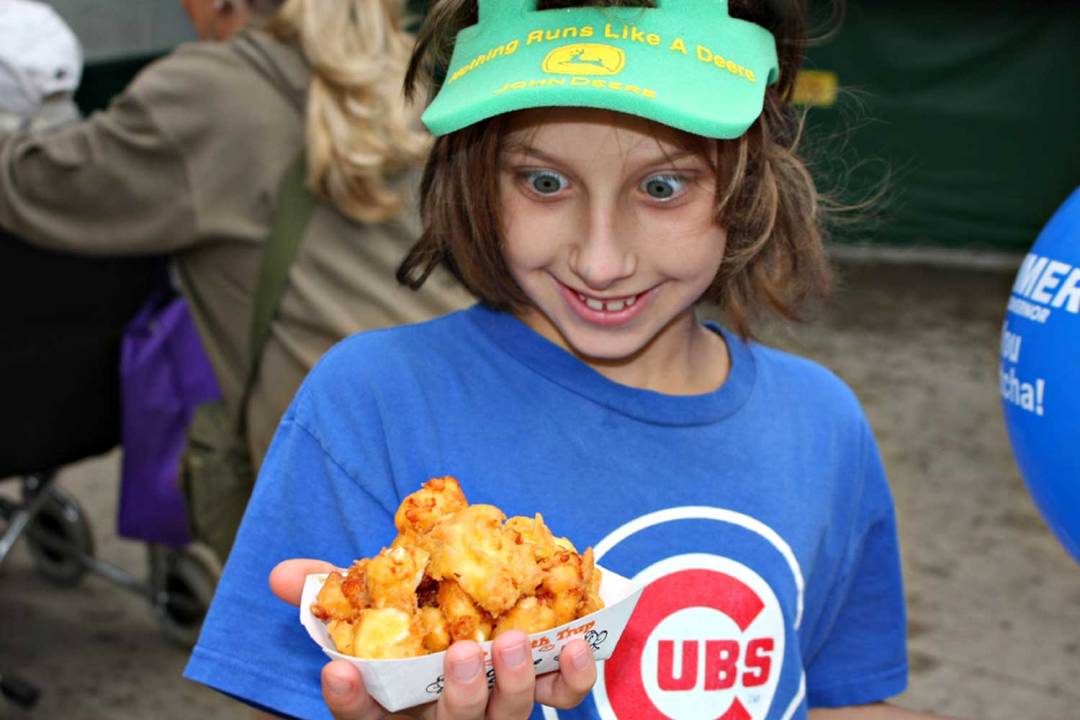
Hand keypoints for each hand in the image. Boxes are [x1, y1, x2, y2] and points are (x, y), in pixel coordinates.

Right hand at [269, 559, 597, 718]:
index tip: (336, 672)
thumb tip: (284, 573)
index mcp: (399, 703)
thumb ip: (332, 595)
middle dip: (460, 694)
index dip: (350, 699)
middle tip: (463, 654)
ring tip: (517, 643)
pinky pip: (562, 695)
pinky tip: (579, 643)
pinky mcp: (541, 691)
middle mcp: (445, 715)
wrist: (477, 630)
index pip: (364, 715)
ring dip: (515, 683)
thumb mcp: (372, 614)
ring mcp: (495, 709)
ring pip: (509, 716)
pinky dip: (573, 676)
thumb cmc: (414, 631)